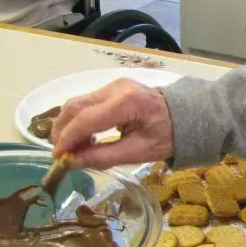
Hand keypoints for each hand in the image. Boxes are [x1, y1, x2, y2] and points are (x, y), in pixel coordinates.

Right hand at [51, 78, 174, 168]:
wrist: (188, 116)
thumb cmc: (167, 137)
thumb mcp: (138, 152)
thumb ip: (103, 156)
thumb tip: (72, 162)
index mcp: (127, 102)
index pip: (86, 119)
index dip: (67, 139)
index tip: (58, 157)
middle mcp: (116, 87)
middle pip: (76, 106)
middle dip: (62, 131)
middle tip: (61, 154)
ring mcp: (114, 84)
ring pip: (78, 102)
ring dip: (68, 125)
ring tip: (71, 148)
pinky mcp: (113, 87)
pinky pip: (87, 102)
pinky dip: (79, 119)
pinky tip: (83, 137)